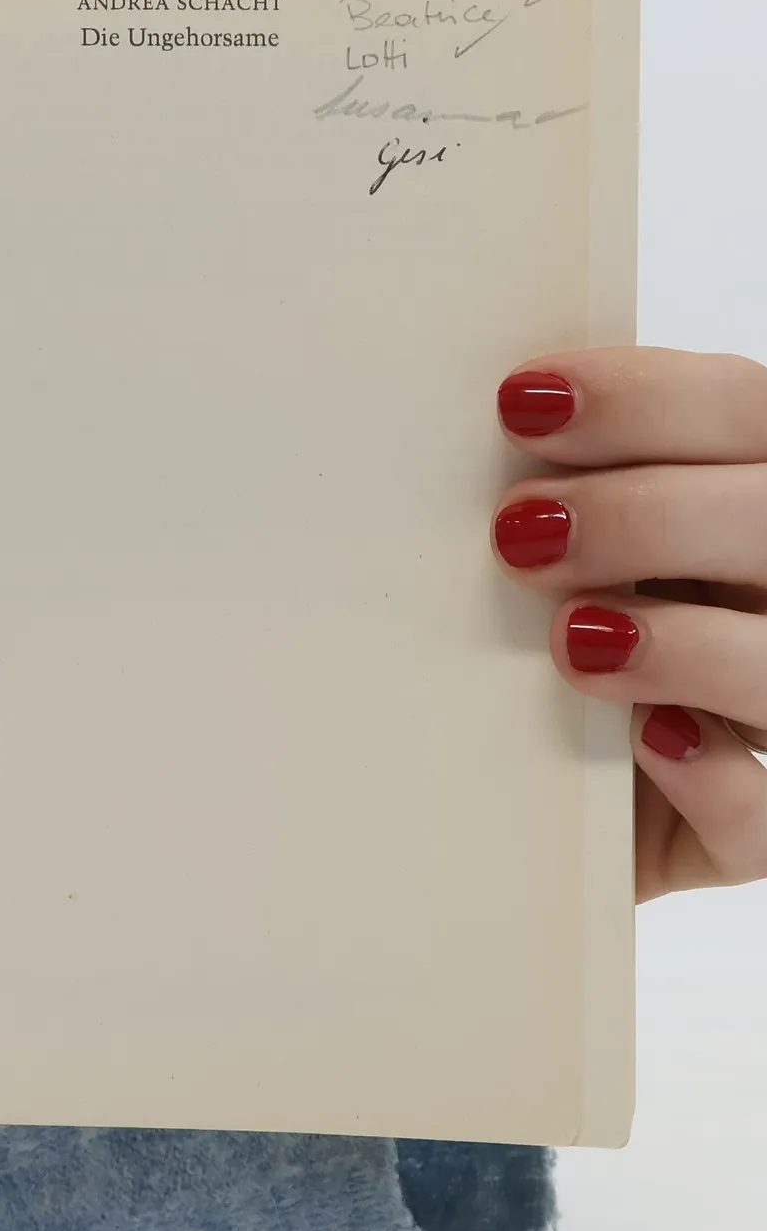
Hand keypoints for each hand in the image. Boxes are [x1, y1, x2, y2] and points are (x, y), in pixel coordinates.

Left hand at [494, 348, 766, 900]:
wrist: (513, 804)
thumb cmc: (527, 652)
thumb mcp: (550, 554)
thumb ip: (555, 489)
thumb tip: (491, 421)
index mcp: (741, 500)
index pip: (744, 409)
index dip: (647, 398)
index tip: (519, 403)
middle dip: (648, 514)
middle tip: (518, 534)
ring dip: (686, 642)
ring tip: (575, 640)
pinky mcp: (754, 833)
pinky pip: (766, 814)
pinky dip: (718, 777)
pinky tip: (653, 741)